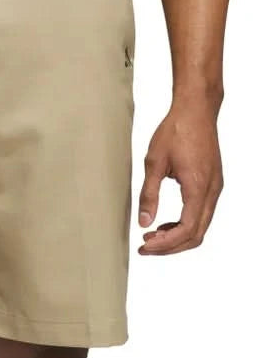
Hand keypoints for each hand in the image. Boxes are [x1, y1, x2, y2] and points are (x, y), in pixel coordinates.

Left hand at [138, 100, 222, 254]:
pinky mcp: (212, 183)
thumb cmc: (175, 131)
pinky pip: (202, 213)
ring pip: (201, 226)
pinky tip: (165, 222)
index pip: (186, 230)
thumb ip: (148, 194)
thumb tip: (144, 222)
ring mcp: (215, 188)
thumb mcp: (153, 162)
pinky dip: (185, 224)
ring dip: (177, 236)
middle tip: (146, 247)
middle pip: (196, 234)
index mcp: (198, 188)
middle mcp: (211, 192)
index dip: (165, 244)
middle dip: (170, 246)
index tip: (145, 246)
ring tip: (152, 236)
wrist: (195, 111)